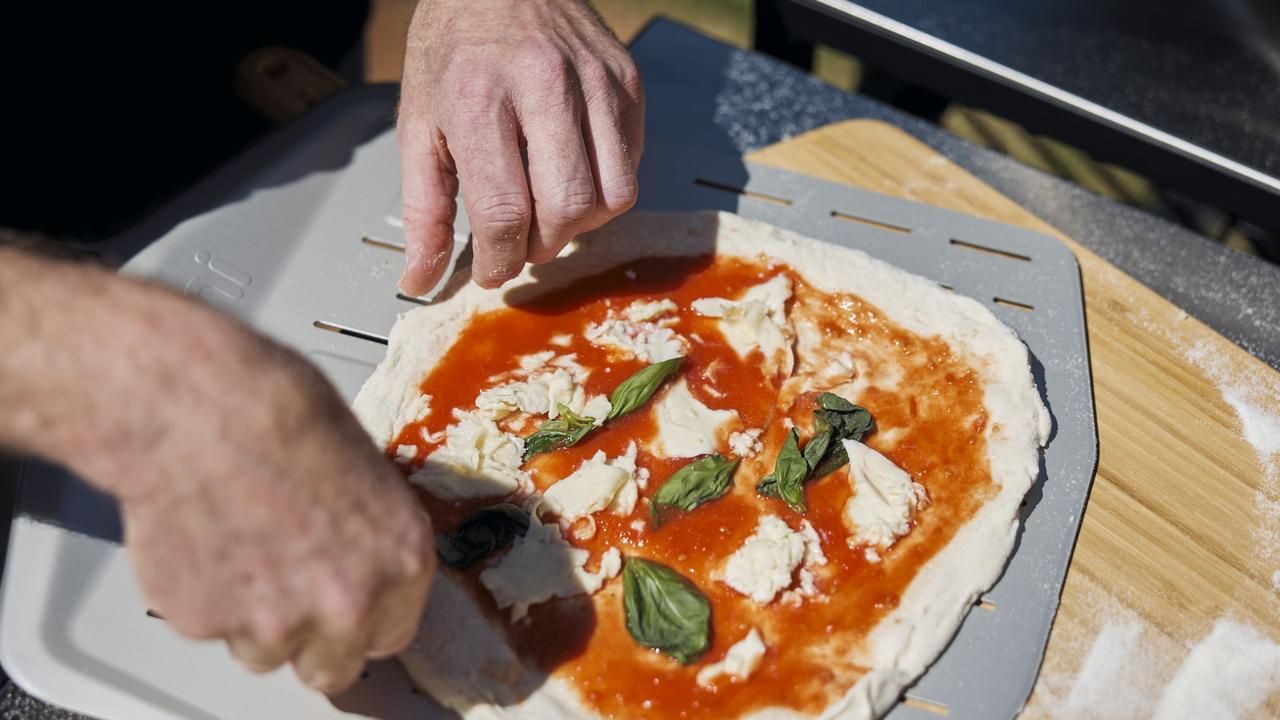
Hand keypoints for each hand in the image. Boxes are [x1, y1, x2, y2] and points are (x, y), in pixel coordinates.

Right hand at [5, 267, 437, 694]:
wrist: (198, 406)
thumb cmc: (278, 410)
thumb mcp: (364, 464)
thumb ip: (369, 532)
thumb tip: (362, 548)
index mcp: (402, 559)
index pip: (393, 634)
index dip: (364, 620)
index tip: (347, 609)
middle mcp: (348, 602)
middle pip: (334, 667)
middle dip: (313, 637)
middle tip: (288, 591)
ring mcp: (276, 622)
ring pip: (265, 652)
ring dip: (252, 617)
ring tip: (239, 546)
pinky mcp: (207, 623)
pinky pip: (208, 628)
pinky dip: (202, 596)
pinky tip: (204, 538)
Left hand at [397, 0, 643, 291]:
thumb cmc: (453, 47)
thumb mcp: (418, 126)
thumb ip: (424, 210)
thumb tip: (423, 279)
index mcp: (480, 99)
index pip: (505, 212)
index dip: (499, 260)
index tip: (491, 269)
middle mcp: (543, 86)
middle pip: (567, 209)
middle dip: (542, 245)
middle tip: (520, 240)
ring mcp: (594, 80)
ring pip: (613, 195)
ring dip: (581, 223)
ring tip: (550, 208)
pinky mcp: (626, 79)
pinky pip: (632, 163)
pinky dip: (605, 186)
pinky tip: (573, 171)